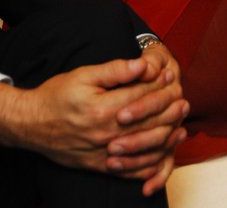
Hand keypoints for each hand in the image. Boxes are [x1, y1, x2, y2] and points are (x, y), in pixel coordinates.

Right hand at [6, 54, 187, 192]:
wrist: (32, 124)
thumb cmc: (58, 95)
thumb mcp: (84, 75)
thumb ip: (115, 70)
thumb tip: (143, 65)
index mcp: (104, 109)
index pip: (142, 96)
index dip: (159, 84)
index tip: (171, 74)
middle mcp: (106, 134)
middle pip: (149, 123)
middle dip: (169, 111)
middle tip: (184, 100)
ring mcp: (104, 153)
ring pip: (145, 148)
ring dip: (167, 136)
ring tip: (180, 125)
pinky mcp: (100, 166)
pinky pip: (132, 170)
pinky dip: (152, 164)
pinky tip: (163, 152)